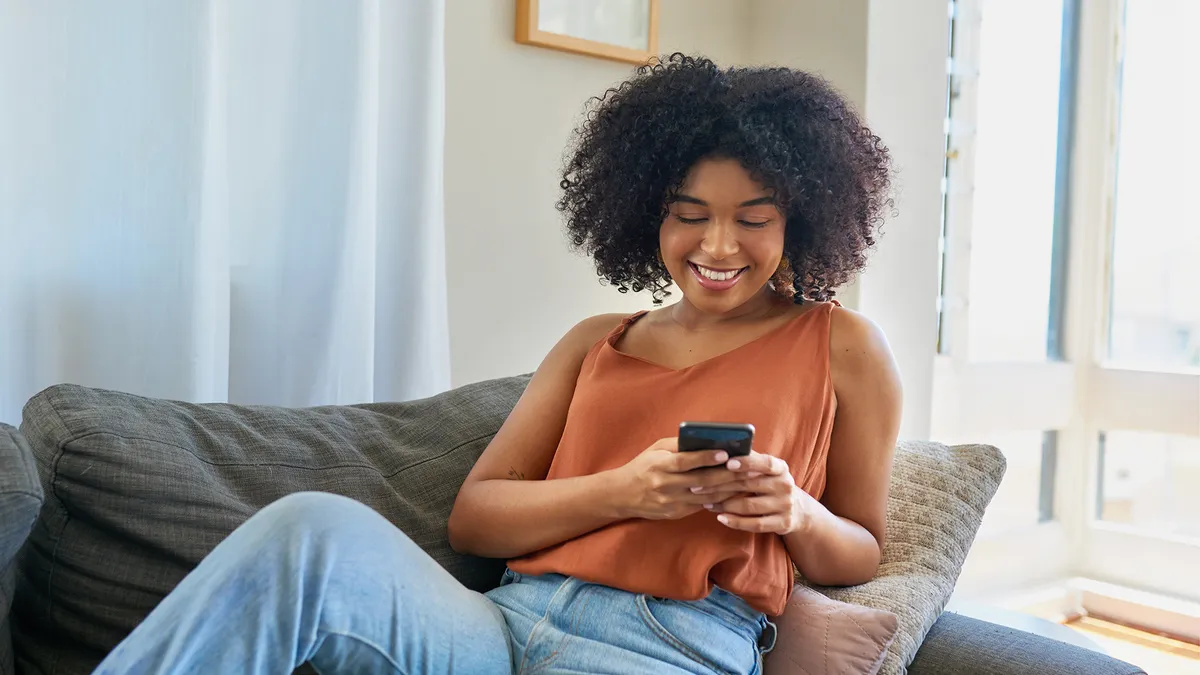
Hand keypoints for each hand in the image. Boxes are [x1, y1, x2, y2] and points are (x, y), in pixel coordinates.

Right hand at [613, 438, 745, 520]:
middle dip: (727, 475)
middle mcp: (665, 485)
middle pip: (701, 481)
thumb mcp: (655, 450)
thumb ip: (678, 445)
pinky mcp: (676, 513)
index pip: (684, 461)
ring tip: (747, 480)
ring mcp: (671, 502)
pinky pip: (702, 506)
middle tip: (749, 468)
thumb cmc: (642, 466)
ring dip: (729, 488)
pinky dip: (719, 499)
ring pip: (706, 496)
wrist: (622, 495)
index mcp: (659, 465)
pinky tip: (734, 492)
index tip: (724, 453)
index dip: (705, 458)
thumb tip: (706, 439)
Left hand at [694, 451, 813, 534]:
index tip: (727, 463)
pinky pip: (755, 524)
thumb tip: (719, 448)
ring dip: (724, 505)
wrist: (797, 510)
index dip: (747, 462)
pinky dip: (736, 522)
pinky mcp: (783, 523)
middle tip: (698, 485)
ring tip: (706, 503)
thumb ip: (748, 460)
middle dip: (721, 485)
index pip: (764, 463)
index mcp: (780, 468)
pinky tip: (721, 518)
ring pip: (749, 506)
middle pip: (750, 484)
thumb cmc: (769, 483)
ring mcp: (785, 505)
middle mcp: (785, 485)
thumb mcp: (765, 470)